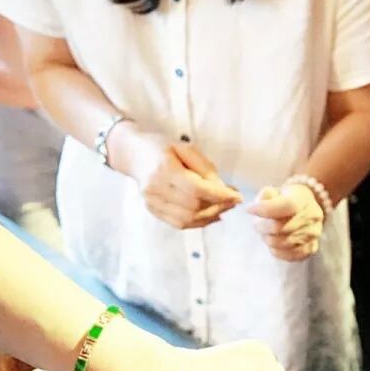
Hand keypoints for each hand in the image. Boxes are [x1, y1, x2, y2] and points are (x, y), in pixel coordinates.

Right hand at [111, 125, 241, 229]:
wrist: (132, 153)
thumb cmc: (161, 146)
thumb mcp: (185, 148)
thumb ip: (205, 168)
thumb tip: (223, 190)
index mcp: (164, 170)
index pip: (196, 190)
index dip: (220, 196)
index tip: (237, 197)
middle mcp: (156, 189)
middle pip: (193, 207)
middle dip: (217, 206)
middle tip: (232, 201)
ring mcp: (152, 202)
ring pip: (187, 219)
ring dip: (209, 217)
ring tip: (223, 208)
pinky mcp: (152, 210)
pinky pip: (179, 223)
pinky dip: (198, 222)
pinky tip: (210, 215)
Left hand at [247, 183, 324, 261]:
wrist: (306, 208)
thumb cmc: (287, 198)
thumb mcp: (276, 190)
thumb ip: (265, 196)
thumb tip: (256, 209)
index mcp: (303, 199)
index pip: (286, 206)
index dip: (265, 209)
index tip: (250, 209)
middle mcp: (312, 217)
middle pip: (279, 227)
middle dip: (261, 226)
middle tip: (257, 223)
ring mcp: (313, 234)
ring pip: (280, 243)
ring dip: (267, 239)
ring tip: (266, 232)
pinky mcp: (311, 248)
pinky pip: (288, 255)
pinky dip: (276, 250)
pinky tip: (274, 241)